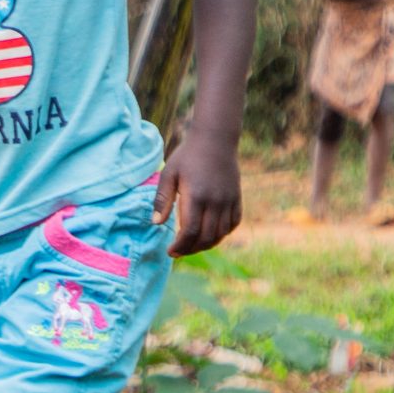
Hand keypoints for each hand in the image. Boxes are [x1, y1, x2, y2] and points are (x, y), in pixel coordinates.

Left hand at [156, 136, 241, 256]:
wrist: (215, 140)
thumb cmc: (187, 157)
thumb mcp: (169, 174)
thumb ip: (162, 199)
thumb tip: (155, 223)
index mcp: (196, 196)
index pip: (189, 232)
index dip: (180, 246)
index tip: (170, 251)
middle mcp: (215, 202)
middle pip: (206, 238)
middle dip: (191, 249)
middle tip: (178, 252)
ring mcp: (229, 201)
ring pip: (221, 234)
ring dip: (206, 244)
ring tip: (191, 246)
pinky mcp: (237, 198)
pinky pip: (233, 224)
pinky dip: (222, 234)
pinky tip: (210, 234)